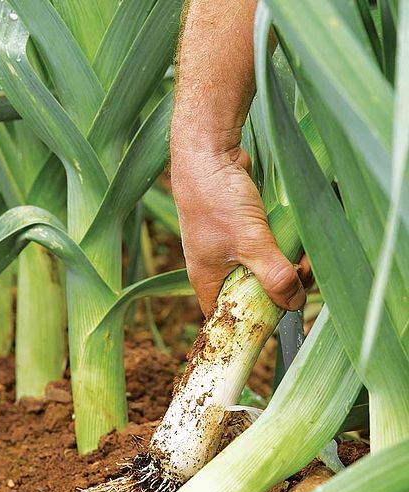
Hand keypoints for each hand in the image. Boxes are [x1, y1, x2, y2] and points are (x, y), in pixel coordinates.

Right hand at [171, 144, 311, 315]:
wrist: (207, 154)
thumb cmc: (217, 201)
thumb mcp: (249, 242)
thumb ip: (273, 275)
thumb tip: (295, 303)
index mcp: (206, 279)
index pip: (227, 315)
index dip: (254, 319)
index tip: (283, 312)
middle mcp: (215, 267)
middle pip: (250, 292)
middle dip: (279, 289)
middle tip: (301, 277)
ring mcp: (227, 246)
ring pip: (260, 269)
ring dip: (284, 266)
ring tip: (303, 256)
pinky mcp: (240, 228)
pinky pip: (263, 248)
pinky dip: (280, 247)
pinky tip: (295, 240)